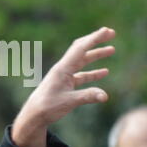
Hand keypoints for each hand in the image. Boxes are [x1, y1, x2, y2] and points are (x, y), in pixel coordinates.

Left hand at [12, 27, 115, 146]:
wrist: (34, 115)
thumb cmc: (48, 107)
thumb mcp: (69, 101)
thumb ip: (87, 96)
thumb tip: (105, 96)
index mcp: (63, 68)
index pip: (81, 49)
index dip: (95, 39)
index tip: (107, 31)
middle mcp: (63, 69)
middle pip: (81, 50)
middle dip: (96, 41)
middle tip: (111, 33)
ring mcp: (64, 76)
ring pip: (83, 61)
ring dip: (96, 55)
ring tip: (112, 49)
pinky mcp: (65, 84)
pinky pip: (82, 75)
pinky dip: (93, 72)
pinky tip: (104, 72)